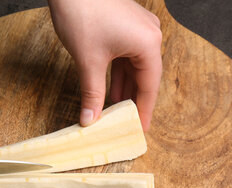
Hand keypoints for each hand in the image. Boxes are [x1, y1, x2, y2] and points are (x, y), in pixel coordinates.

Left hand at [48, 0, 161, 129]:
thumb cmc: (82, 15)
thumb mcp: (88, 62)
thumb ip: (92, 94)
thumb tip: (90, 121)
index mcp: (148, 44)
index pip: (149, 86)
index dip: (143, 111)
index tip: (140, 130)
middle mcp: (149, 35)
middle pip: (143, 77)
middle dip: (132, 101)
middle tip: (125, 125)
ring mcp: (137, 29)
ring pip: (132, 67)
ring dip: (122, 89)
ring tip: (114, 112)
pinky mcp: (124, 25)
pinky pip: (124, 56)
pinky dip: (117, 74)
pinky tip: (109, 90)